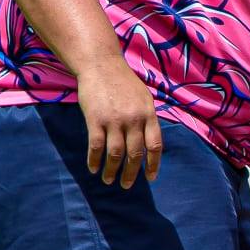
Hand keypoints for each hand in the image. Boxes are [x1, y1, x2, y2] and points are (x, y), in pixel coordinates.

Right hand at [75, 61, 163, 187]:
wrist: (101, 64)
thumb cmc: (123, 81)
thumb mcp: (144, 97)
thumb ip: (148, 118)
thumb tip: (151, 143)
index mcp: (148, 114)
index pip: (155, 145)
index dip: (153, 164)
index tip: (150, 178)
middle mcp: (134, 119)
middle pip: (135, 154)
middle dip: (131, 173)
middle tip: (127, 185)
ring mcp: (114, 120)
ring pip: (116, 154)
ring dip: (112, 171)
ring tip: (109, 180)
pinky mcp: (95, 120)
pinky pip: (96, 147)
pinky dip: (94, 160)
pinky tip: (93, 169)